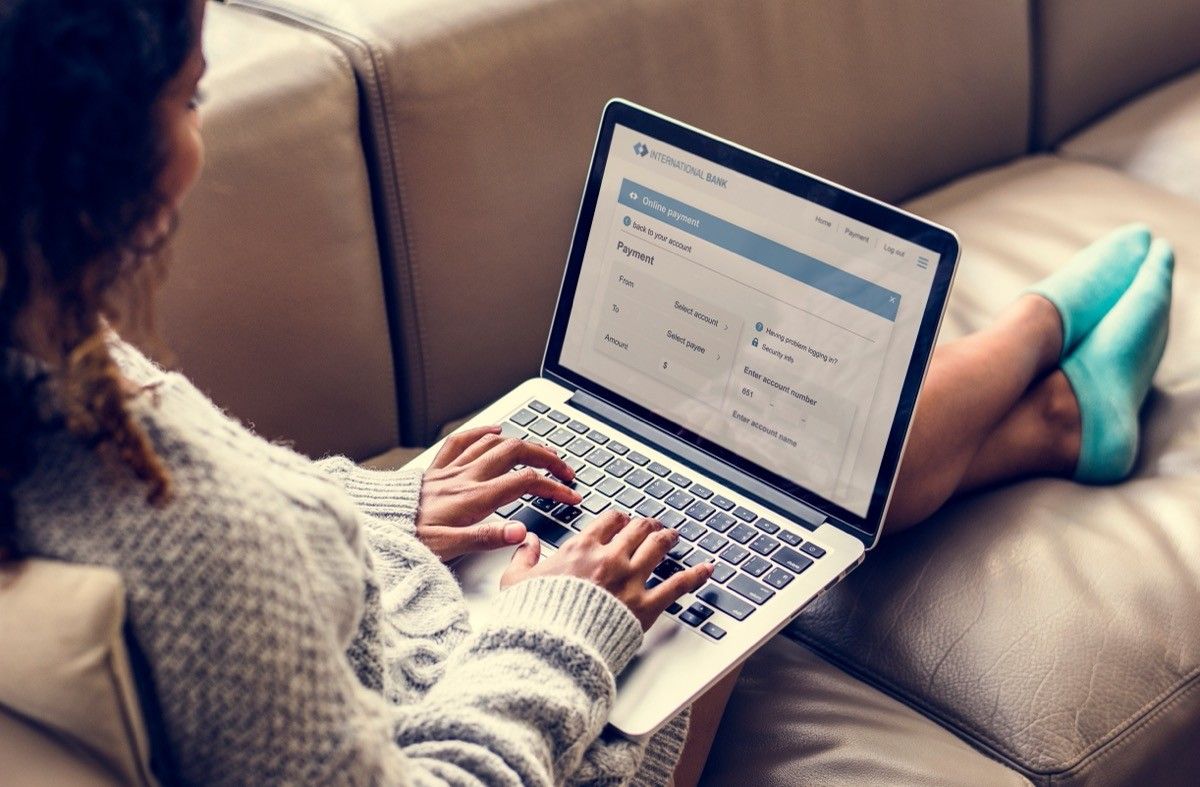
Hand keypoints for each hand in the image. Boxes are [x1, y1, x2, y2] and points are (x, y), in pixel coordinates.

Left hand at [417, 426, 580, 560]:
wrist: (377, 525)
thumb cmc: (409, 538)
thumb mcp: (450, 547)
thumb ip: (487, 538)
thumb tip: (520, 532)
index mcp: (475, 498)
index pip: (526, 483)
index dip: (555, 487)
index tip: (571, 497)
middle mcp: (466, 477)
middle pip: (517, 453)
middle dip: (548, 457)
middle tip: (566, 470)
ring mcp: (452, 469)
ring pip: (495, 443)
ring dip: (524, 444)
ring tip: (542, 453)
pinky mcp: (437, 469)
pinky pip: (462, 440)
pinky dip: (483, 432)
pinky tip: (494, 430)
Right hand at [500, 509, 713, 630]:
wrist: (553, 645)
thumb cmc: (534, 616)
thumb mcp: (515, 581)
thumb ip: (523, 557)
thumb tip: (526, 542)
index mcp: (581, 549)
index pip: (607, 522)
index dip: (617, 519)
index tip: (621, 520)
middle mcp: (610, 558)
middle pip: (636, 530)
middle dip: (645, 525)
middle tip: (651, 525)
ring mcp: (631, 580)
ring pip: (657, 548)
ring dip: (667, 539)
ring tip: (673, 536)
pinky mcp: (645, 606)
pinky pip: (677, 585)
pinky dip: (695, 575)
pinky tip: (707, 568)